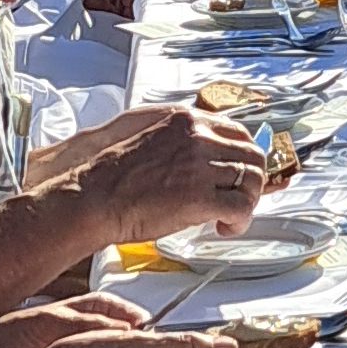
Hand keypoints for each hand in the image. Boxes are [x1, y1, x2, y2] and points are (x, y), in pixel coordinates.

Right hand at [85, 104, 271, 243]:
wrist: (94, 197)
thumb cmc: (113, 174)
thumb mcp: (150, 135)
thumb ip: (181, 138)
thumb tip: (208, 153)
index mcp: (186, 120)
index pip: (238, 132)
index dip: (245, 156)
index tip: (244, 172)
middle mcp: (197, 136)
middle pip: (252, 154)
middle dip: (252, 180)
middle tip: (238, 198)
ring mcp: (199, 164)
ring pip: (252, 180)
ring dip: (246, 202)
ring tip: (228, 216)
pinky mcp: (199, 195)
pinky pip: (240, 207)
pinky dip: (239, 221)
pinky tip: (223, 227)